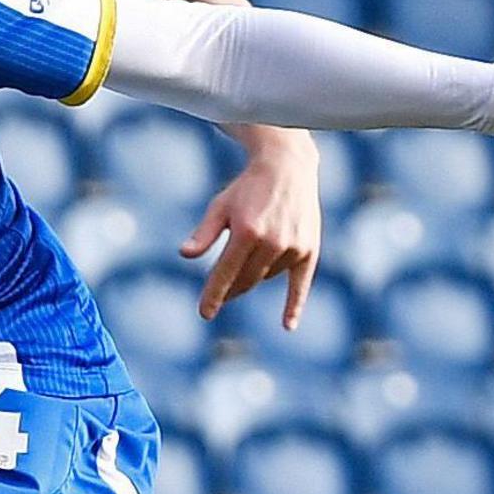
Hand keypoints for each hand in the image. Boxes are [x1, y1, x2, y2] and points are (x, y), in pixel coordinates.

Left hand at [181, 129, 322, 324]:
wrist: (288, 168)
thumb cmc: (247, 188)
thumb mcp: (219, 206)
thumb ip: (204, 233)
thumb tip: (185, 254)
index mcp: (246, 232)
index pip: (225, 274)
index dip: (213, 295)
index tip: (205, 313)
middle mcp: (272, 242)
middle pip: (245, 281)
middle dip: (230, 290)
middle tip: (219, 295)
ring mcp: (293, 247)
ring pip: (266, 277)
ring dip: (253, 274)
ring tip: (250, 254)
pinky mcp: (309, 250)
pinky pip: (300, 284)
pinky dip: (293, 304)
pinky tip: (287, 325)